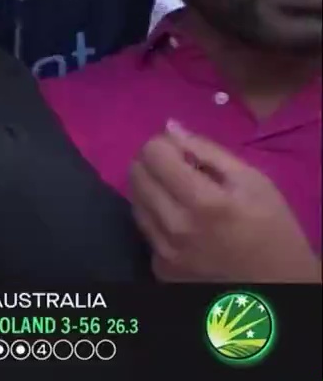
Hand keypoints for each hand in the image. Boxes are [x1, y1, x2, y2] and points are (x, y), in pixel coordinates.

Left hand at [129, 121, 320, 282]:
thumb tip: (170, 127)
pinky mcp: (160, 267)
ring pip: (135, 201)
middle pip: (136, 174)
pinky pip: (145, 229)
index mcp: (203, 201)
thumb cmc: (271, 227)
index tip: (180, 151)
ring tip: (181, 196)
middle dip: (154, 164)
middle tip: (178, 170)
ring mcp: (164, 251)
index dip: (165, 145)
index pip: (152, 154)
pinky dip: (157, 218)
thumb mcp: (253, 180)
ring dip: (152, 190)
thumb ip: (207, 151)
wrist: (278, 284)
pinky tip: (181, 223)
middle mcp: (175, 227)